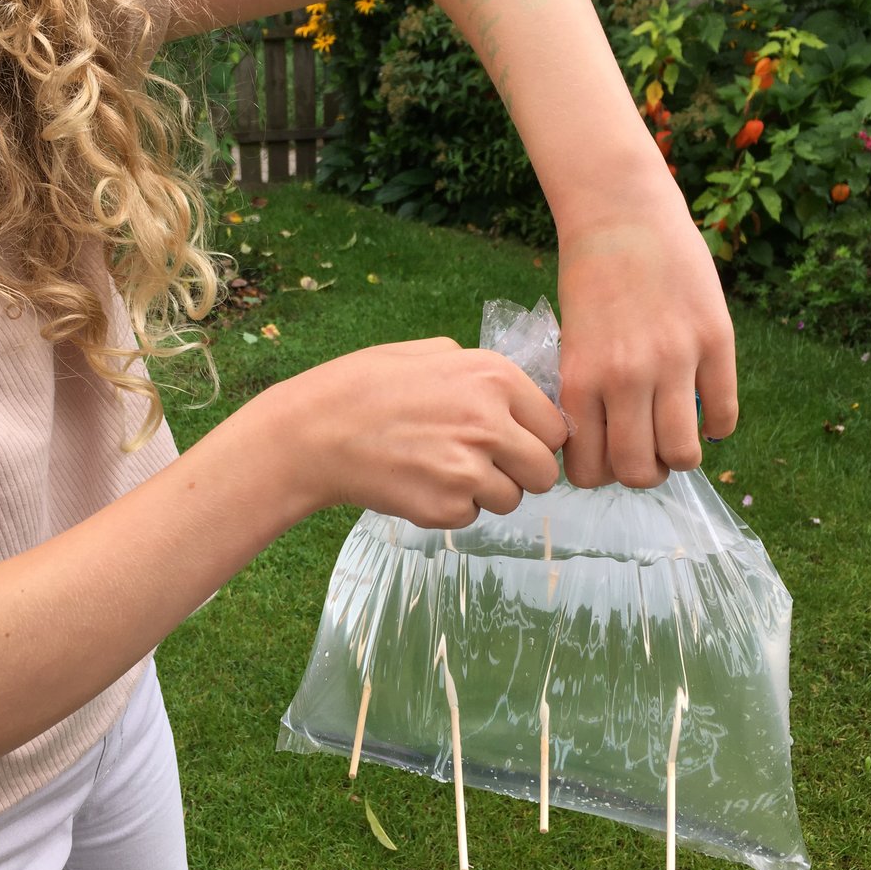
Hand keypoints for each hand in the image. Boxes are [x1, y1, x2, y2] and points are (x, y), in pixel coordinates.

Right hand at [258, 338, 569, 528]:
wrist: (313, 432)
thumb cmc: (364, 387)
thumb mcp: (427, 352)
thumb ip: (479, 371)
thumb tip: (515, 399)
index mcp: (494, 377)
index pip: (556, 426)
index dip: (535, 438)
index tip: (514, 442)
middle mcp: (491, 422)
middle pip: (544, 471)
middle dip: (520, 473)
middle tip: (485, 466)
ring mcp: (470, 469)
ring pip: (511, 500)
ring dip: (485, 493)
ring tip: (441, 470)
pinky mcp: (445, 507)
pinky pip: (471, 517)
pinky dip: (451, 508)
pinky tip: (418, 483)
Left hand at [556, 174, 737, 488]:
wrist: (621, 215)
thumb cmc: (589, 279)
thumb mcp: (571, 343)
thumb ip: (587, 395)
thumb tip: (609, 448)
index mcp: (581, 380)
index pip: (589, 470)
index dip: (602, 474)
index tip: (609, 457)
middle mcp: (625, 377)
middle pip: (639, 472)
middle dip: (644, 473)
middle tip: (647, 453)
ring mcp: (674, 359)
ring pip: (684, 455)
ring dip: (681, 456)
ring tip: (677, 436)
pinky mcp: (715, 340)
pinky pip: (724, 414)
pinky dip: (717, 426)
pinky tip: (707, 411)